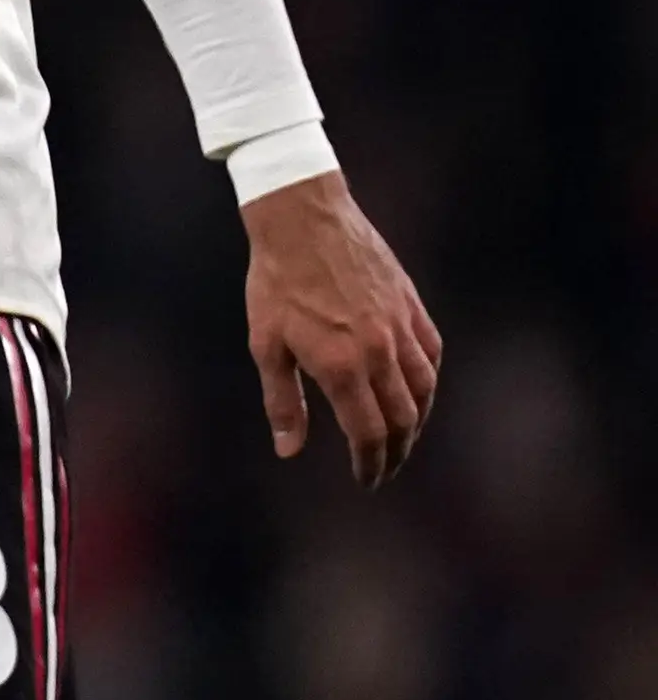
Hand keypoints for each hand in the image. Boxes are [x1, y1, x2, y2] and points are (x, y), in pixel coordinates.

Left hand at [240, 169, 440, 485]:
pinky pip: (432, 355)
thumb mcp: (266, 344)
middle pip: (403, 420)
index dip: (370, 464)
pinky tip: (417, 391)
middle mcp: (380, 352)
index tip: (366, 479)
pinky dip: (428, 382)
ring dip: (416, 423)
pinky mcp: (412, 306)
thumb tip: (289, 450)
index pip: (368, 433)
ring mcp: (401, 328)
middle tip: (384, 468)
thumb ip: (282, 401)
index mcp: (341, 366)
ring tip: (402, 439)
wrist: (303, 220)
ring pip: (425, 391)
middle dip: (395, 452)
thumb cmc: (276, 282)